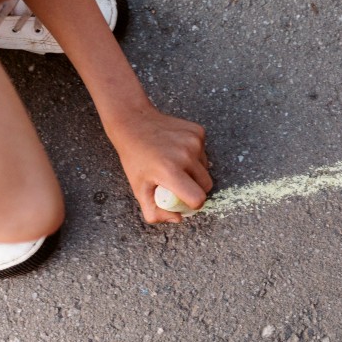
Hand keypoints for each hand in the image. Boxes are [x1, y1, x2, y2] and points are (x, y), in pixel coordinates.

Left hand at [104, 104, 209, 223]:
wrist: (134, 122)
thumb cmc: (135, 158)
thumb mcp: (138, 188)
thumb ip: (155, 211)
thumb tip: (179, 218)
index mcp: (169, 171)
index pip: (197, 198)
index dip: (193, 203)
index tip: (186, 200)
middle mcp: (185, 155)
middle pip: (206, 185)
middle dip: (196, 188)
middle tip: (179, 183)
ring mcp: (194, 142)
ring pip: (206, 168)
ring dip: (195, 171)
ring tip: (176, 164)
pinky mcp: (199, 131)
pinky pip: (205, 153)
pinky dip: (195, 156)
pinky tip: (178, 150)